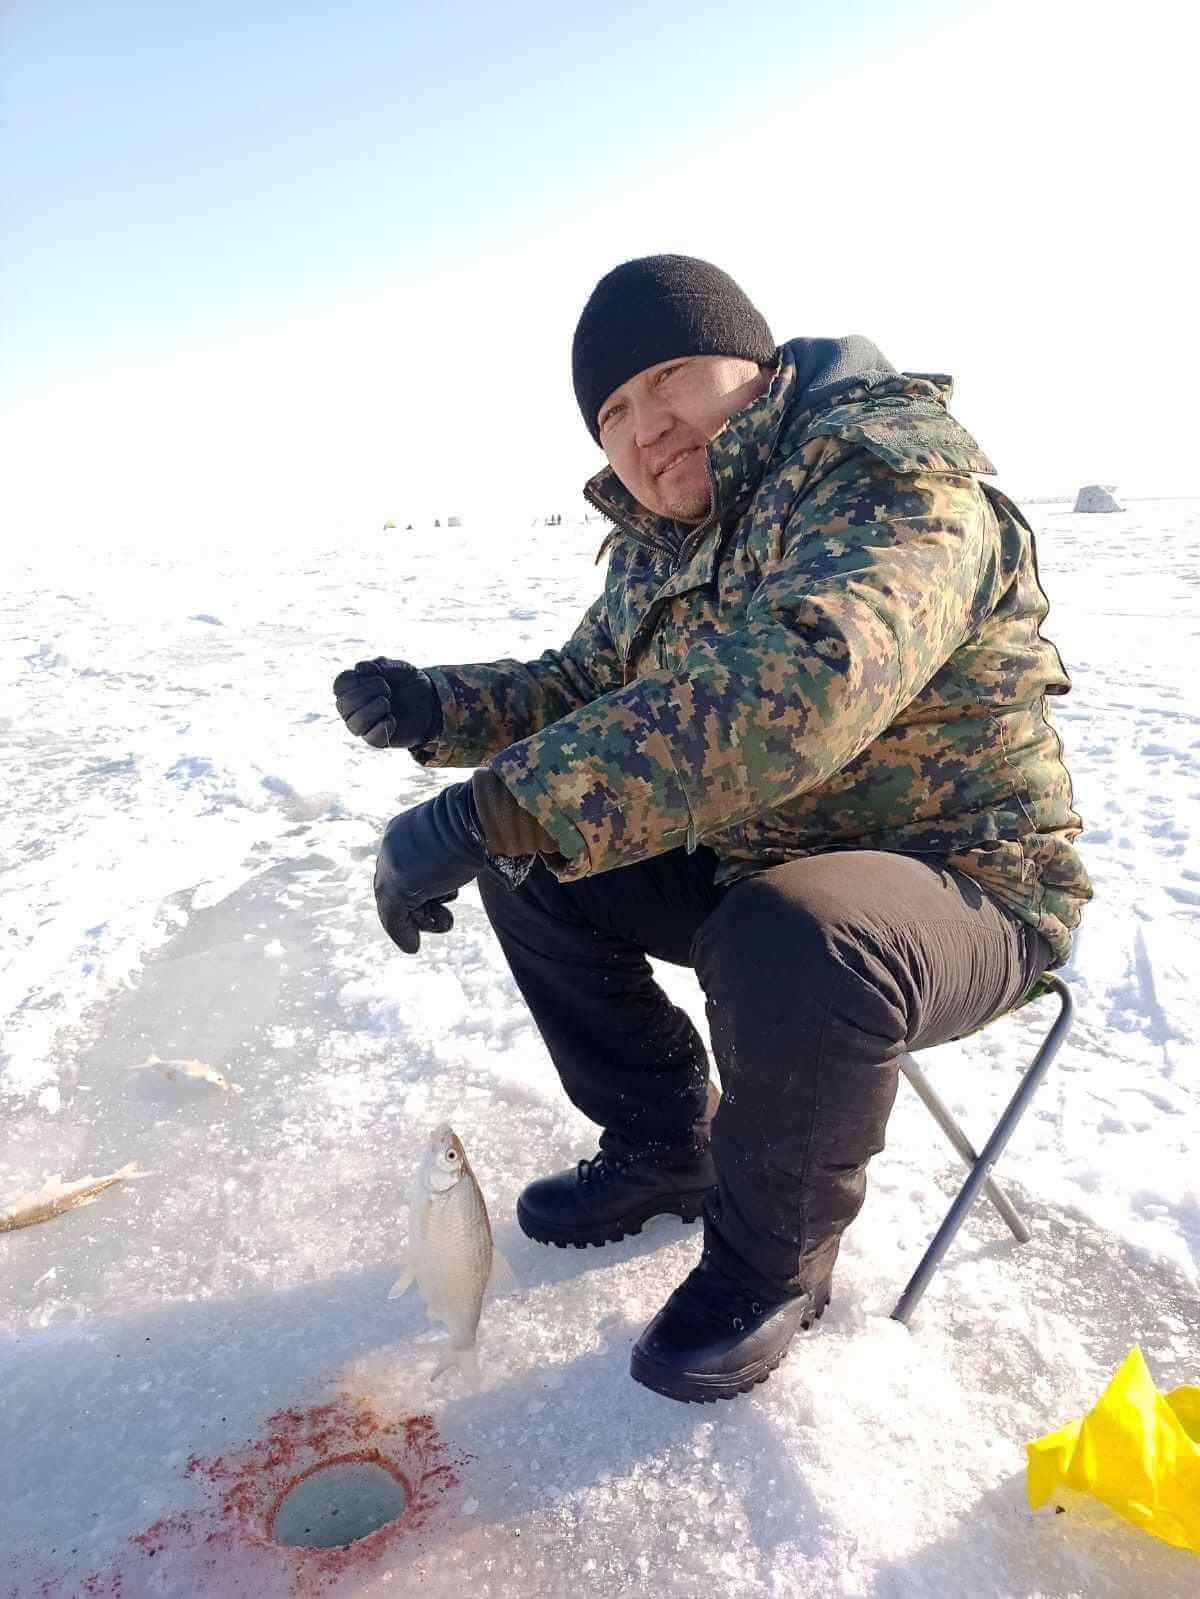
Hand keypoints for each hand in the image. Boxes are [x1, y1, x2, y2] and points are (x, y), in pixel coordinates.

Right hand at [333, 657, 438, 749]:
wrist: (432, 702)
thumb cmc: (409, 683)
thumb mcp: (399, 668)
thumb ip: (381, 665)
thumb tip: (359, 669)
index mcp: (355, 688)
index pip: (340, 684)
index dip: (356, 678)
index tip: (377, 675)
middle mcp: (355, 708)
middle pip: (343, 704)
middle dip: (366, 692)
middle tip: (386, 688)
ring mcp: (365, 725)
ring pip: (353, 724)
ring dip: (371, 710)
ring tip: (387, 703)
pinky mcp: (378, 740)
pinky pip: (370, 738)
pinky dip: (381, 727)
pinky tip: (393, 720)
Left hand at [374, 782, 487, 952]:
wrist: (478, 818)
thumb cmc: (482, 823)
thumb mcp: (464, 836)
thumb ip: (455, 851)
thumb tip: (472, 865)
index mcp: (405, 828)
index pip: (404, 865)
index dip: (419, 888)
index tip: (440, 901)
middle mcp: (392, 843)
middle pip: (397, 885)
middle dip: (419, 907)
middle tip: (445, 918)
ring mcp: (391, 864)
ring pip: (395, 902)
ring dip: (421, 918)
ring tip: (446, 920)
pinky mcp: (394, 885)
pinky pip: (392, 916)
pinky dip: (402, 933)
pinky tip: (413, 946)